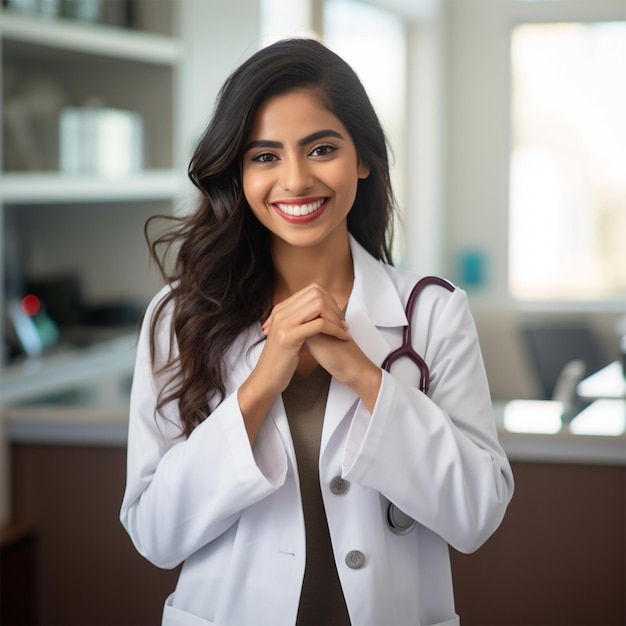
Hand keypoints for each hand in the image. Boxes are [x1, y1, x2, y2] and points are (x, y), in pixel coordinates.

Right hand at [238, 283, 350, 442]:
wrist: (266, 378)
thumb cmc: (281, 360)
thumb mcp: (290, 335)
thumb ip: (302, 322)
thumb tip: (321, 314)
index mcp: (281, 310)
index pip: (311, 290)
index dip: (329, 301)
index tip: (337, 316)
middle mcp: (281, 312)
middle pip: (316, 294)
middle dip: (334, 307)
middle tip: (343, 323)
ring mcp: (284, 323)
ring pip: (319, 306)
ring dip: (335, 317)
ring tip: (343, 331)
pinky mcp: (289, 337)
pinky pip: (319, 324)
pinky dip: (335, 329)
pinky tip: (341, 338)